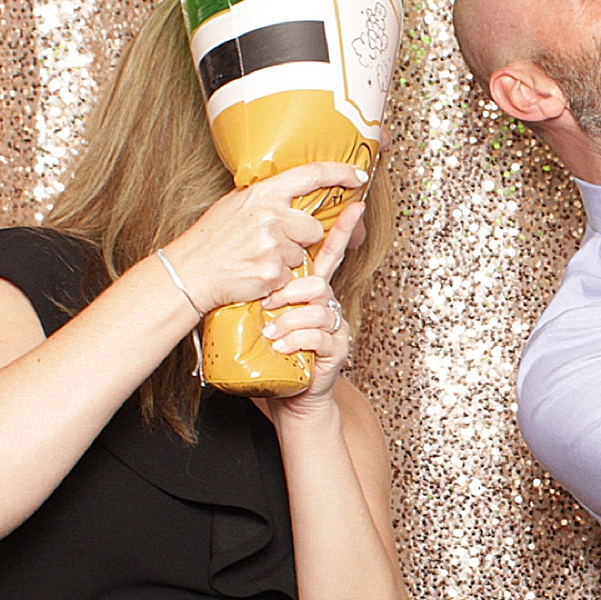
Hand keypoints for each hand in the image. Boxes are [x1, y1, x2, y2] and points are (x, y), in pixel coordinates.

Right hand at [159, 162, 368, 313]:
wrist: (190, 272)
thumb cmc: (212, 240)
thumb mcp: (235, 205)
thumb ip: (266, 198)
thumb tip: (296, 190)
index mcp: (263, 194)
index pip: (311, 175)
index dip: (340, 173)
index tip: (358, 175)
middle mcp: (271, 216)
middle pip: (315, 228)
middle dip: (302, 239)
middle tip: (273, 244)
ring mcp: (273, 245)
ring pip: (303, 254)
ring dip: (288, 260)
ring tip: (258, 259)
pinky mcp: (273, 272)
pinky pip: (292, 276)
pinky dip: (279, 279)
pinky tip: (256, 274)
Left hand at [261, 200, 365, 412]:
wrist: (291, 395)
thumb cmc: (275, 355)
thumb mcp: (266, 316)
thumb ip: (264, 291)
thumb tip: (244, 265)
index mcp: (313, 292)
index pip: (330, 253)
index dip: (343, 229)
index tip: (355, 204)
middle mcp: (328, 306)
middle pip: (319, 283)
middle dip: (290, 292)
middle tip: (267, 304)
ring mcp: (335, 328)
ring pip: (317, 309)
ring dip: (288, 319)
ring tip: (270, 332)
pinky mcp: (337, 349)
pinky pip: (319, 335)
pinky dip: (295, 340)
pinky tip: (281, 347)